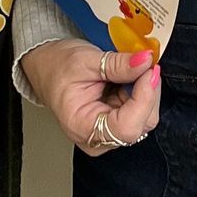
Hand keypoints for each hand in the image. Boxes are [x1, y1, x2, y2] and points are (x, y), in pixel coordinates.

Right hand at [22, 39, 159, 156]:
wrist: (48, 67)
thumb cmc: (57, 67)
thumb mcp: (85, 60)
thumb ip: (118, 64)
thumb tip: (145, 62)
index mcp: (82, 127)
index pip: (126, 127)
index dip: (143, 100)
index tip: (149, 72)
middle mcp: (98, 137)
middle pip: (141, 123)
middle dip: (148, 91)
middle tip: (145, 62)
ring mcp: (110, 132)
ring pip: (146, 117)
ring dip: (146, 90)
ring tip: (131, 68)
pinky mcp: (119, 124)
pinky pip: (143, 111)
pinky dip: (142, 91)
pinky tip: (131, 77)